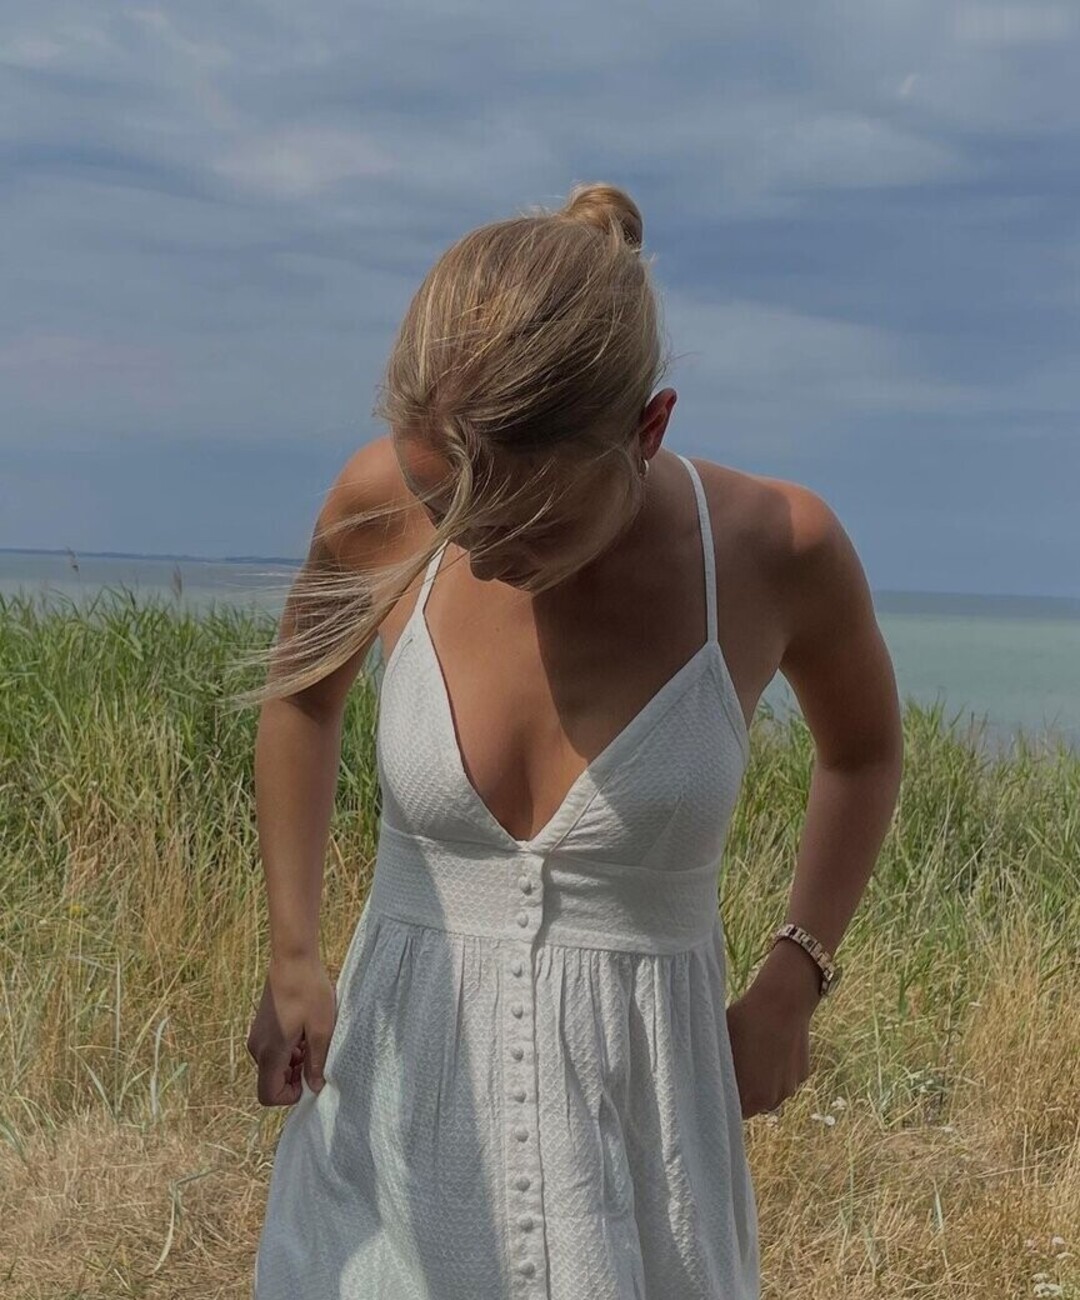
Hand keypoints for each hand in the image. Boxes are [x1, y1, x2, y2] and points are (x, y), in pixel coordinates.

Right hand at [246, 954, 336, 1106]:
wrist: (293, 959)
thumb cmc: (309, 991)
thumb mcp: (321, 1030)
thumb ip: (316, 1062)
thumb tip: (315, 1087)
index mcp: (270, 1053)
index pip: (268, 1096)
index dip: (290, 1096)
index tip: (310, 1077)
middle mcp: (257, 1048)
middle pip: (272, 1081)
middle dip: (295, 1077)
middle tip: (316, 1054)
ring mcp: (257, 1036)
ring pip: (274, 1065)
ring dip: (294, 1061)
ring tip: (313, 1039)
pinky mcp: (261, 1027)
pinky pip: (273, 1050)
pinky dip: (289, 1049)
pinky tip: (305, 1030)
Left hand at [725, 974, 815, 1119]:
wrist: (781, 1001)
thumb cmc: (743, 1021)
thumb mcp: (720, 1045)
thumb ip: (714, 1070)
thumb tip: (701, 1080)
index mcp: (749, 1098)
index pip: (732, 1111)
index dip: (723, 1098)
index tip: (716, 1084)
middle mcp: (772, 1100)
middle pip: (752, 1105)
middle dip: (742, 1092)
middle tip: (734, 1068)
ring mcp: (790, 1088)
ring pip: (770, 1092)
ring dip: (762, 1082)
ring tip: (753, 1055)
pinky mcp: (802, 1074)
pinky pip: (785, 1079)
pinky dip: (778, 1070)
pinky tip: (771, 1048)